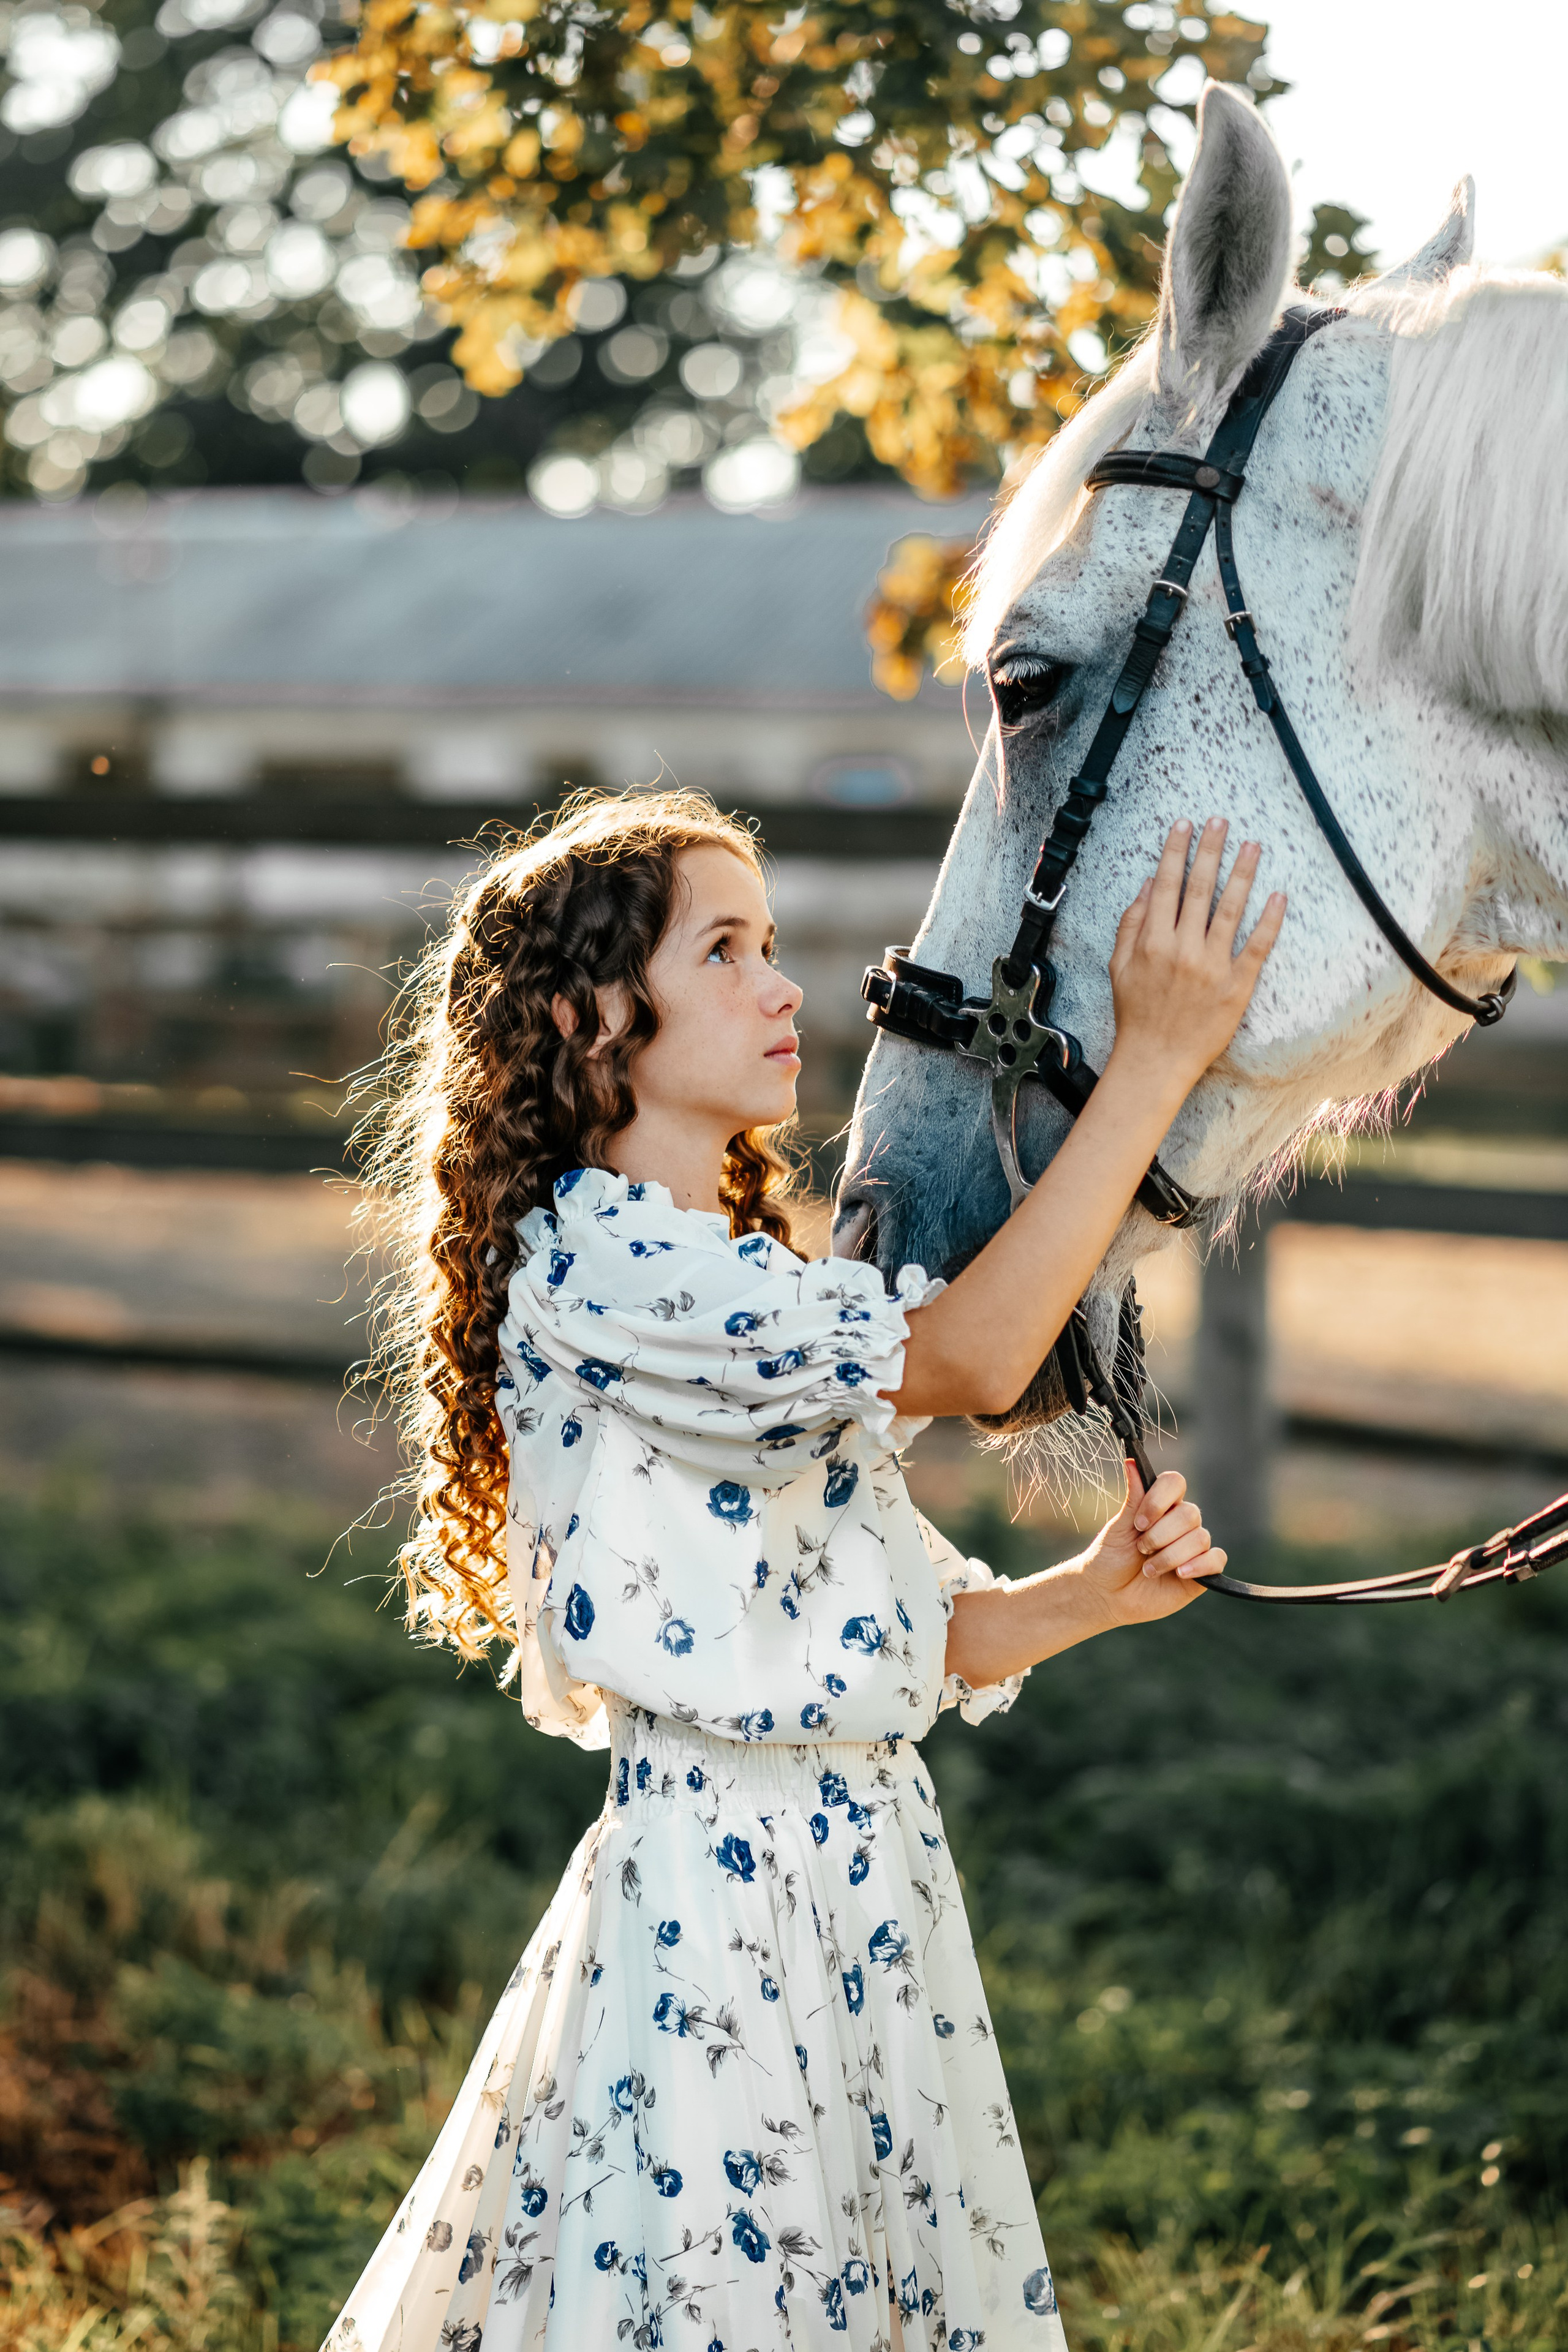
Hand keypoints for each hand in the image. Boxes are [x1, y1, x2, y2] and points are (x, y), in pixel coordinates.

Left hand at [1078, 1461, 1225, 1628]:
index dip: (1159, 1500)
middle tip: (1141, 1549)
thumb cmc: (1110, 1559)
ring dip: (1170, 1556)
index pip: (1175, 1483)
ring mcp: (1192, 1548)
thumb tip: (1131, 1462)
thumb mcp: (1118, 1528)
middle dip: (1160, 1535)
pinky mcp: (1202, 1572)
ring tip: (1148, 1570)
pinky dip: (1199, 1565)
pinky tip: (1179, 1574)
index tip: (1138, 1523)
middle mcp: (1180, 1524)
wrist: (1107, 1596)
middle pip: (1190, 1513)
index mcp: (1160, 1506)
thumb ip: (1133, 1499)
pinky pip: (1216, 1559)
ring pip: (1200, 1538)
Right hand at [1108, 817, 1284, 1088]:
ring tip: (1253, 845)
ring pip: (1230, 910)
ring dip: (1242, 873)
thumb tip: (1148, 885)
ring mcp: (1211, 966)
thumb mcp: (1118, 967)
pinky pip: (1256, 947)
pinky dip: (1269, 920)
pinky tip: (1278, 896)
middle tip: (1221, 821)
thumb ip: (1131, 924)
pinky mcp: (1236, 986)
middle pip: (1198, 888)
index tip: (1185, 825)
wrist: (1156, 1060)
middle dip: (1210, 850)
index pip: (1166, 885)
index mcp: (1151, 942)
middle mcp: (1182, 949)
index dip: (1175, 851)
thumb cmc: (1136, 1014)